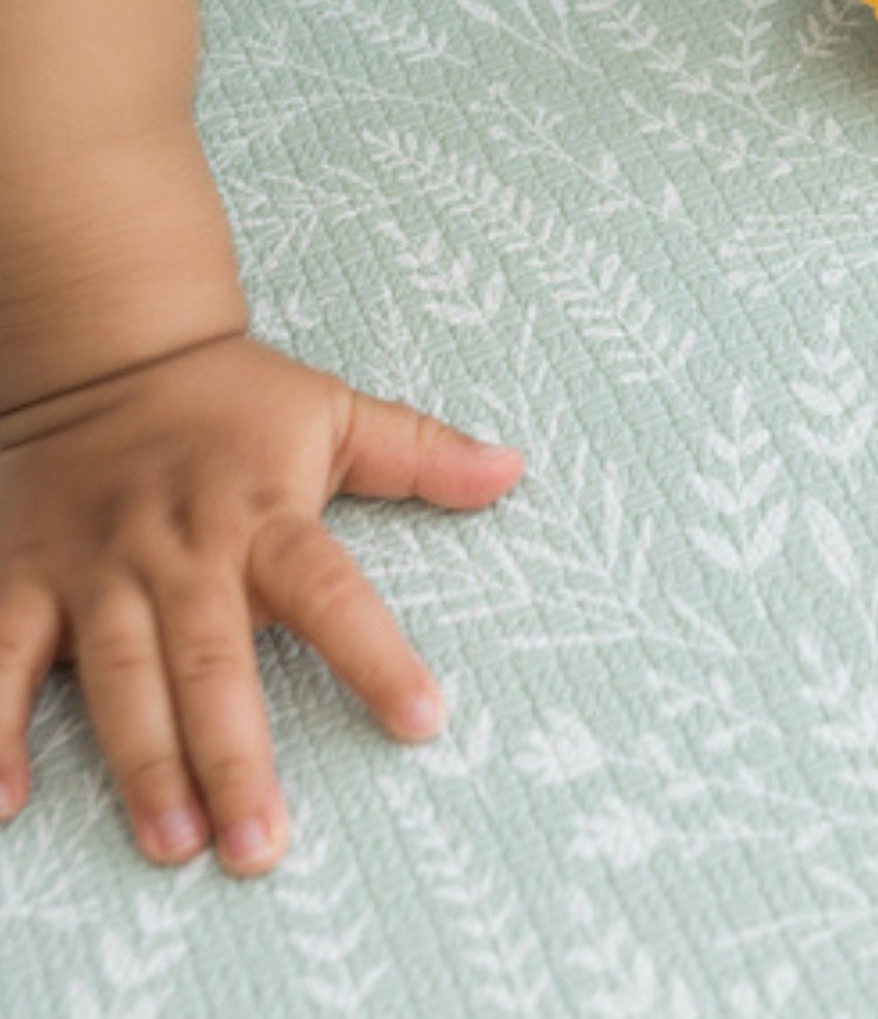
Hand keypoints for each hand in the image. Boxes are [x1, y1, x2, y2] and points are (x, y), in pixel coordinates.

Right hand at [0, 333, 522, 875]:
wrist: (106, 346)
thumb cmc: (232, 397)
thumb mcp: (333, 413)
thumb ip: (421, 453)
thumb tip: (513, 469)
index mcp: (262, 514)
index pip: (331, 590)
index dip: (376, 654)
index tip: (423, 719)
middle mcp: (180, 549)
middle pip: (213, 659)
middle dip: (236, 754)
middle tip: (261, 846)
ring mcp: (97, 568)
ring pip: (120, 674)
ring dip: (144, 761)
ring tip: (174, 841)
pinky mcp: (23, 578)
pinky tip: (5, 804)